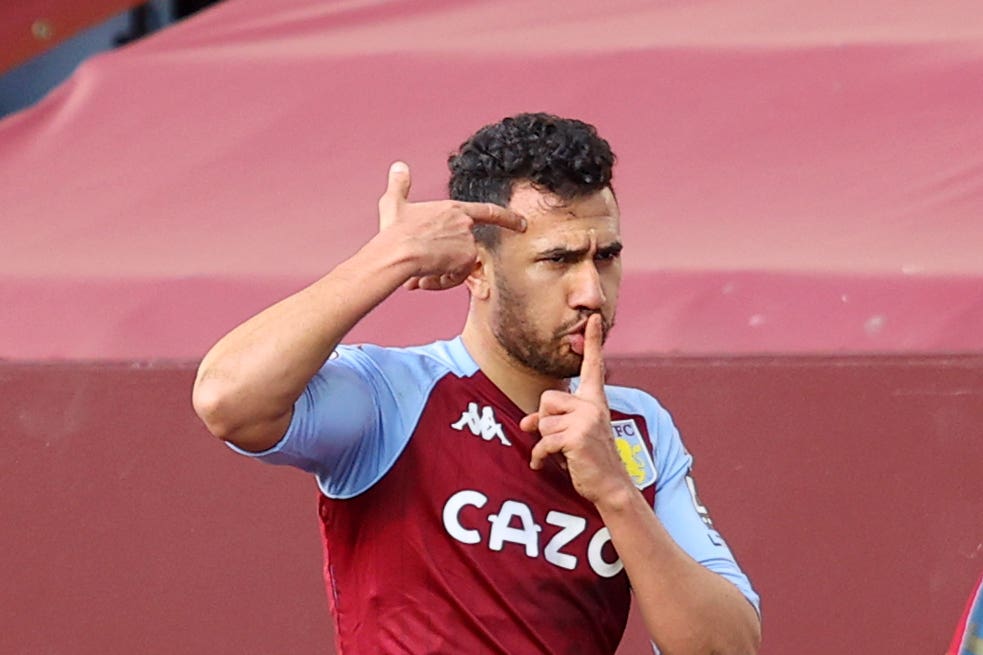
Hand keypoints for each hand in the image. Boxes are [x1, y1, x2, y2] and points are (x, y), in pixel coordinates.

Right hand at [378, 161, 525, 290]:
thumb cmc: (394, 231)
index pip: (488, 211)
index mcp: (453, 209)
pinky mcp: (467, 259)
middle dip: (449, 263)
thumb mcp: (394, 203)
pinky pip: (459, 278)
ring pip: (461, 267)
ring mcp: (468, 241)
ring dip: (441, 274)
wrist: (397, 252)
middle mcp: (465, 224)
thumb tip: (399, 166)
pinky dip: (441, 282)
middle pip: (468, 249)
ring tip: (419, 274)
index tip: (523, 224)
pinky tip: (424, 279)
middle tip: (426, 269)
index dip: (508, 218)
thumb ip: (400, 185)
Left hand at [520, 314, 633, 503]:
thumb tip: (525, 423)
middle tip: (561, 441)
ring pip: (543, 422)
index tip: (592, 316)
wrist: (609, 486)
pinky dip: (540, 457)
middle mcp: (592, 405)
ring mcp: (586, 419)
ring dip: (546, 443)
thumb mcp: (569, 434)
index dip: (592, 341)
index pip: (592, 366)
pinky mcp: (577, 436)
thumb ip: (550, 421)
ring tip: (563, 454)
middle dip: (545, 422)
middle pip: (547, 399)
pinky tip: (548, 465)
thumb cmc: (588, 459)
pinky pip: (543, 441)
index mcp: (594, 400)